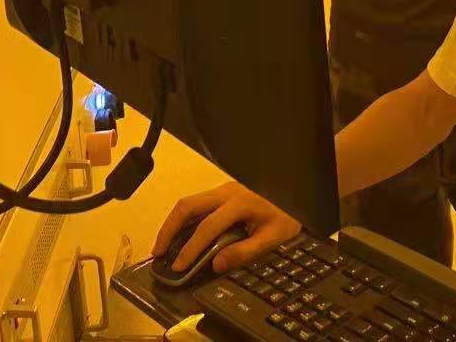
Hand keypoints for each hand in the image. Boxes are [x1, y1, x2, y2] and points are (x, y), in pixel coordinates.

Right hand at [152, 181, 302, 273]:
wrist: (297, 193)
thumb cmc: (287, 215)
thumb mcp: (273, 237)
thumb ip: (245, 251)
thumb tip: (216, 264)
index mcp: (240, 202)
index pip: (208, 226)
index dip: (191, 248)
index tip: (178, 266)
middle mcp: (227, 191)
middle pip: (189, 205)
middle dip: (169, 228)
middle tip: (158, 253)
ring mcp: (224, 189)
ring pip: (190, 202)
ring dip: (174, 222)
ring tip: (163, 246)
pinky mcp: (224, 192)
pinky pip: (199, 203)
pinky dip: (185, 219)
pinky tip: (180, 235)